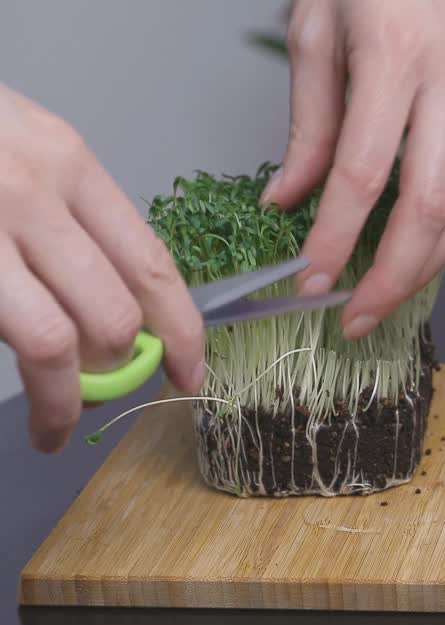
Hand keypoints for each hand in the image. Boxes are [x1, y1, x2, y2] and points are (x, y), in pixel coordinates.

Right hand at [0, 84, 205, 451]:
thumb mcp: (24, 147)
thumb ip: (70, 215)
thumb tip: (117, 303)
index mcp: (66, 163)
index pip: (150, 265)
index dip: (183, 332)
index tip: (191, 374)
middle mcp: (27, 193)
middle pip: (112, 314)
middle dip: (119, 371)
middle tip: (106, 392)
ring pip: (51, 341)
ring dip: (63, 399)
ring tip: (54, 421)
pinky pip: (0, 334)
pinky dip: (20, 375)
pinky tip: (20, 389)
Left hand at [261, 0, 444, 338]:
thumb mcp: (315, 29)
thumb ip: (308, 122)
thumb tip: (291, 201)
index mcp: (395, 55)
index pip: (365, 172)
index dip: (339, 237)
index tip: (314, 280)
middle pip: (432, 205)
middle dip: (395, 275)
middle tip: (358, 315)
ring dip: (429, 263)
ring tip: (387, 295)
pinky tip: (418, 244)